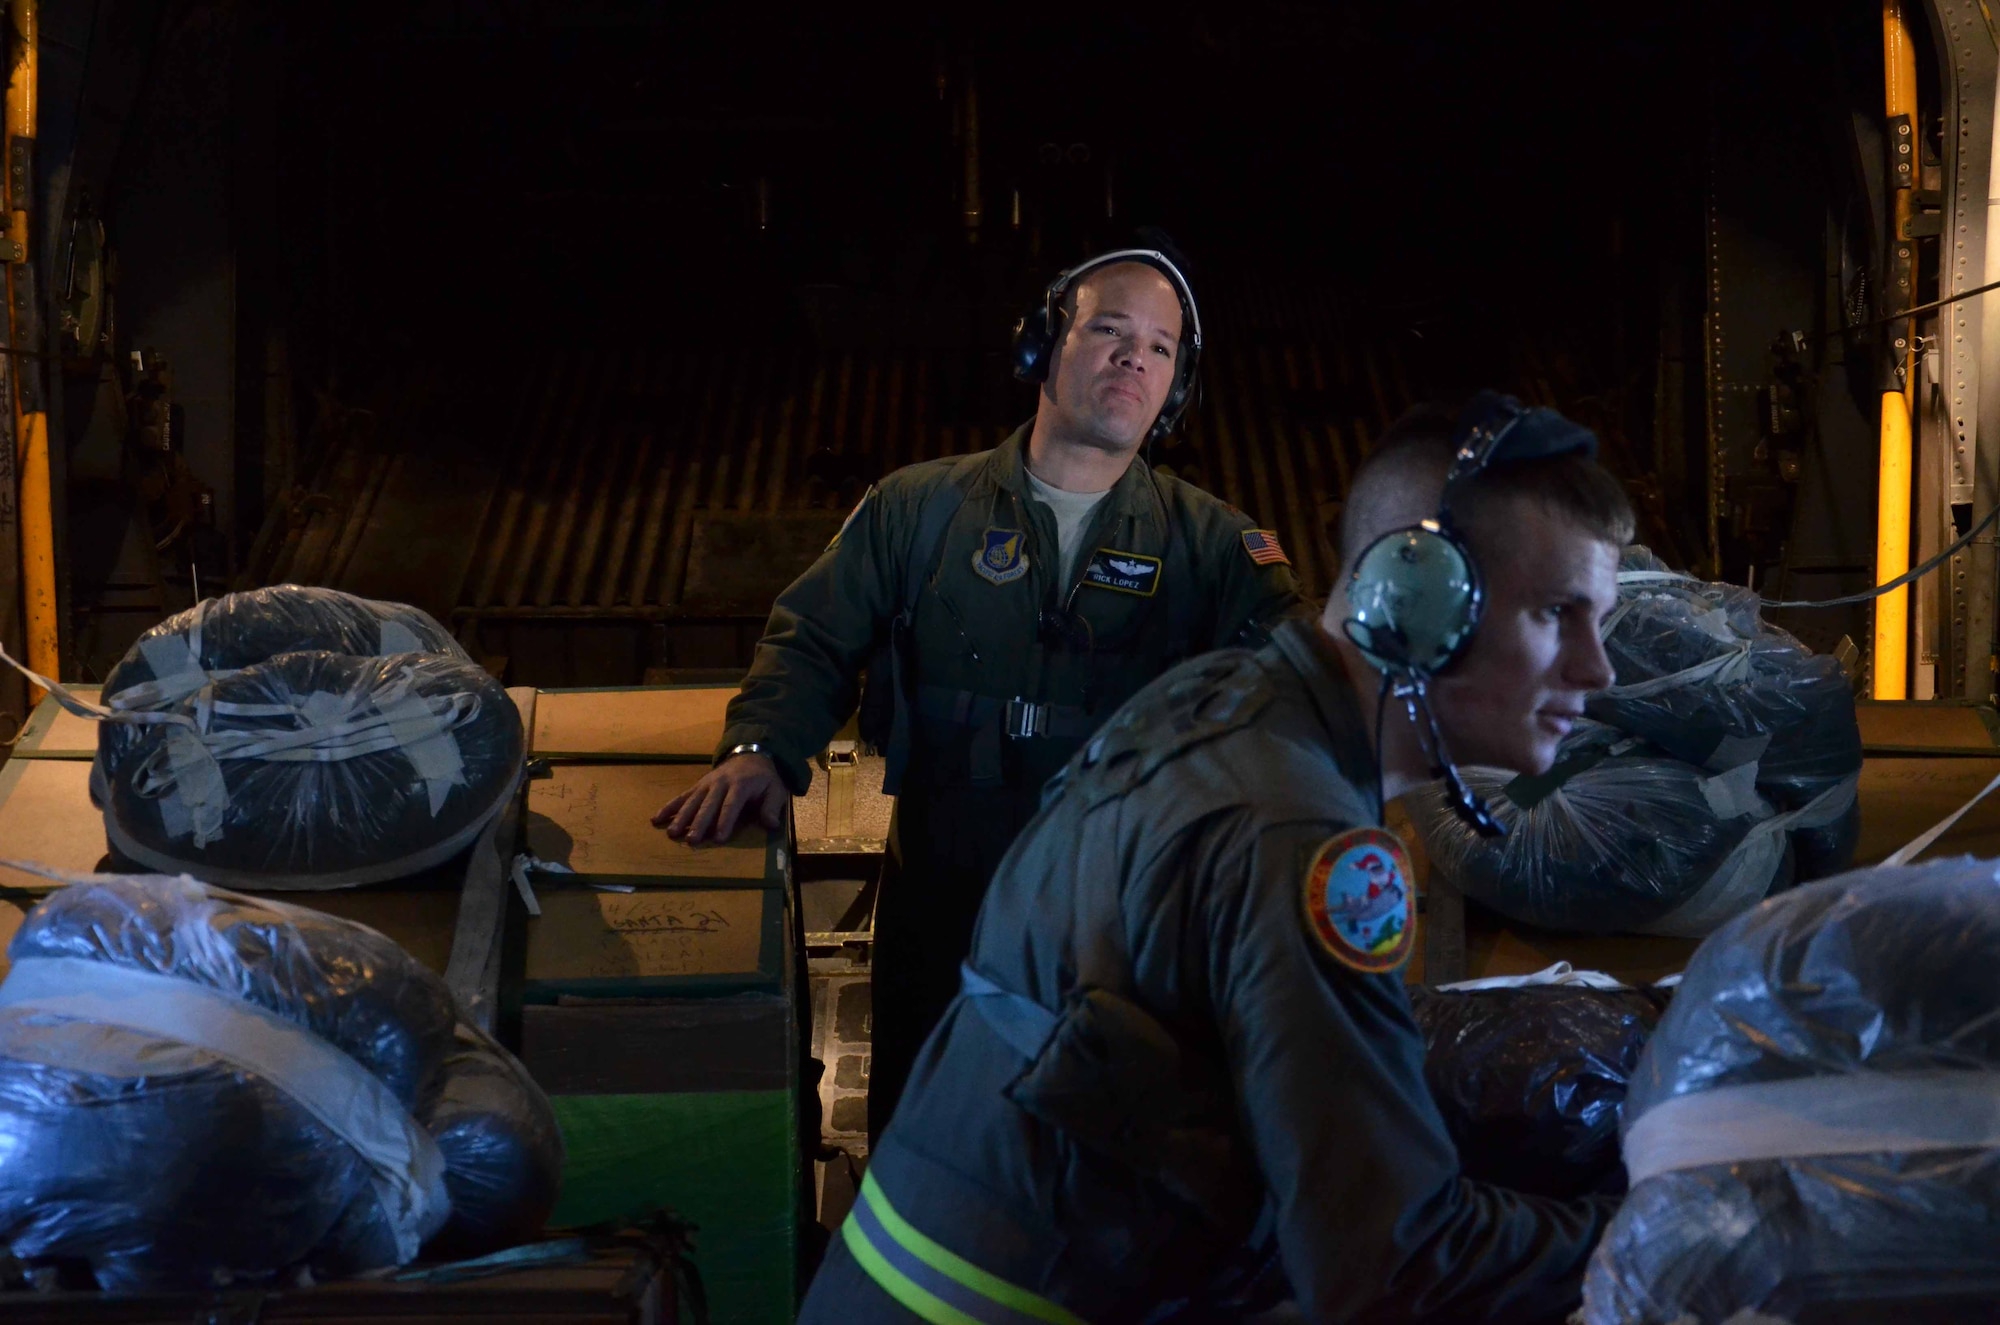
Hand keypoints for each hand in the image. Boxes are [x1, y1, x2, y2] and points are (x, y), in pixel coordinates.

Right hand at [652, 752, 786, 844]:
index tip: (718, 838)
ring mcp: (706, 784)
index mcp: (740, 785)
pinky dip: (669, 807)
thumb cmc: (764, 779)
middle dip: (699, 823)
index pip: (731, 805)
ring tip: (672, 833)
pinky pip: (682, 796)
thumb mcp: (776, 790)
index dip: (724, 821)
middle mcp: (720, 783)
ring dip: (681, 817)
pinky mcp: (698, 785)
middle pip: (708, 805)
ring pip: (692, 801)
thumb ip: (772, 807)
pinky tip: (656, 819)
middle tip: (691, 841)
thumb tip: (771, 824)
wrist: (750, 755)